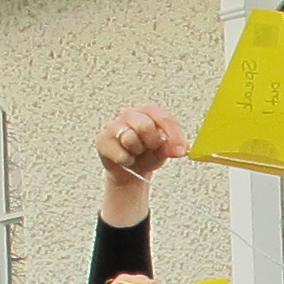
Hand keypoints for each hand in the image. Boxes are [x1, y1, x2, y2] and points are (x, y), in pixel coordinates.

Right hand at [98, 103, 182, 228]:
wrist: (129, 172)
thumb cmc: (147, 155)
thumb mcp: (164, 151)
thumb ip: (172, 147)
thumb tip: (181, 149)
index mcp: (148, 111)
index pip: (164, 117)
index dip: (174, 135)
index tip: (181, 150)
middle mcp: (130, 113)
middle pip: (145, 125)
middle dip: (153, 142)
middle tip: (152, 149)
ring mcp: (114, 125)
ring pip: (130, 139)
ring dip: (138, 151)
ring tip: (137, 153)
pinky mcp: (102, 140)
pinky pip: (121, 154)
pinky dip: (127, 162)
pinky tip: (126, 160)